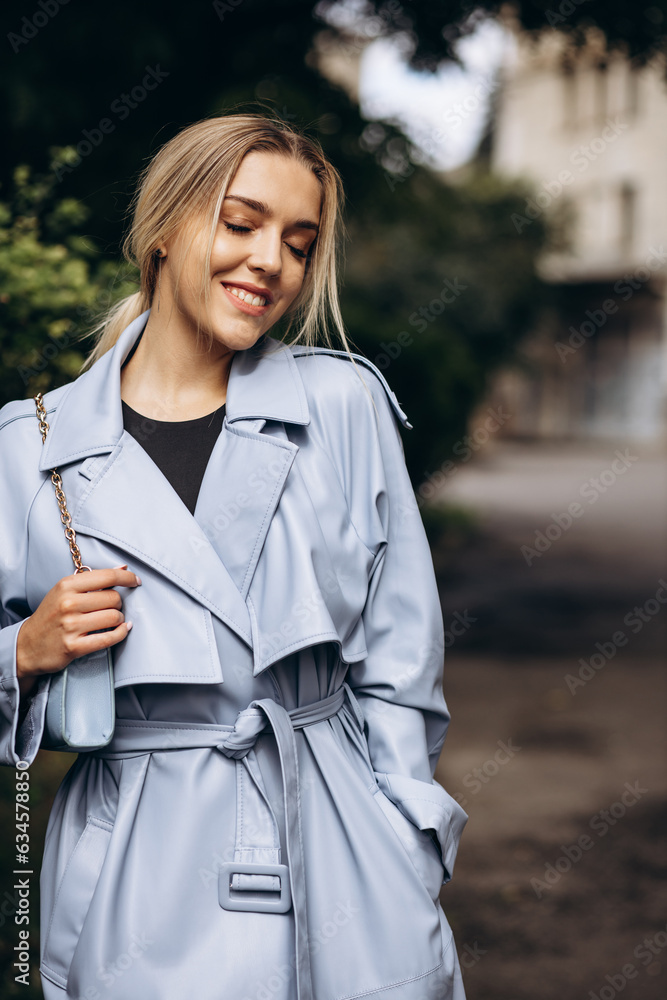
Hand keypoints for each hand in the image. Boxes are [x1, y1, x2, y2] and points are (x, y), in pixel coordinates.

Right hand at [16, 565, 140, 693]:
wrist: (27, 646)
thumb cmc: (50, 615)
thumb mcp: (65, 591)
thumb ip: (93, 580)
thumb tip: (123, 568)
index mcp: (66, 585)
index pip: (107, 577)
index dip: (127, 578)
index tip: (136, 581)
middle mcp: (68, 603)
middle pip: (114, 598)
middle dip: (119, 603)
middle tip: (112, 607)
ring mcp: (70, 626)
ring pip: (114, 617)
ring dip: (119, 619)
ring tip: (112, 620)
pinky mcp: (74, 646)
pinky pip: (109, 638)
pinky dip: (120, 634)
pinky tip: (122, 630)